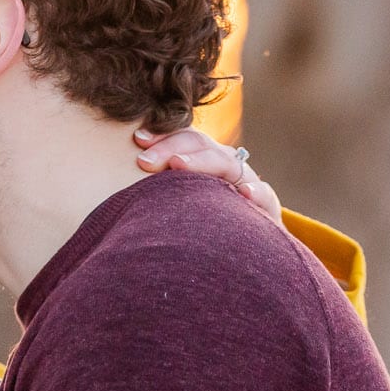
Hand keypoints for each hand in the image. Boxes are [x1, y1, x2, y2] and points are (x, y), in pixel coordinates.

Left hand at [134, 126, 281, 220]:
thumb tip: (122, 185)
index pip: (184, 139)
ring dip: (203, 162)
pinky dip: (255, 193)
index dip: (163, 137)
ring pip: (229, 164)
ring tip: (178, 165)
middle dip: (172, 147)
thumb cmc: (205, 227)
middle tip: (145, 160)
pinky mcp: (267, 209)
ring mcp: (248, 185)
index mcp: (205, 162)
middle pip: (203, 145)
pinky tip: (242, 194)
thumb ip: (161, 192)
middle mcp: (227, 167)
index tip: (138, 140)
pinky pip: (264, 197)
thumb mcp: (182, 205)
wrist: (250, 253)